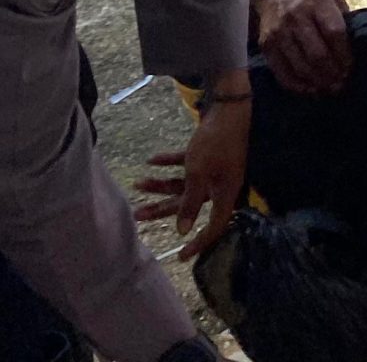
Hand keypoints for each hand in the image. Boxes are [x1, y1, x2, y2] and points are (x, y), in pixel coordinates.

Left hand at [133, 96, 249, 257]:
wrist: (230, 109)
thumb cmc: (216, 143)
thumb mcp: (199, 174)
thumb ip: (189, 203)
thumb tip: (181, 231)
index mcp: (223, 194)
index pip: (212, 226)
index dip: (198, 243)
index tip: (181, 256)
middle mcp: (219, 186)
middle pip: (187, 204)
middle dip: (161, 209)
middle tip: (136, 215)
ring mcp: (215, 171)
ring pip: (184, 185)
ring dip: (160, 184)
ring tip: (137, 183)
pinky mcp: (210, 155)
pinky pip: (187, 166)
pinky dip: (170, 164)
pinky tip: (152, 161)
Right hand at [252, 0, 351, 95]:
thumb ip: (343, 16)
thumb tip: (356, 44)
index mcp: (318, 2)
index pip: (334, 32)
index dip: (344, 54)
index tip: (351, 67)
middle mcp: (297, 17)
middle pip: (317, 53)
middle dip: (332, 73)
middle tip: (341, 84)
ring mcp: (279, 32)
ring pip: (299, 65)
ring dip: (316, 82)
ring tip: (329, 90)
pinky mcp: (266, 44)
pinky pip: (281, 71)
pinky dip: (296, 85)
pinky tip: (309, 90)